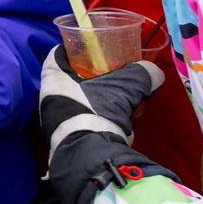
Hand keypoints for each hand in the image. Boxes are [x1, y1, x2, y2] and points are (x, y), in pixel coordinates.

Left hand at [38, 46, 168, 203]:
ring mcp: (55, 120)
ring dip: (103, 99)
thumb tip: (154, 72)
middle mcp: (48, 97)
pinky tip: (123, 122)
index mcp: (53, 77)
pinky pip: (86, 120)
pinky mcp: (67, 139)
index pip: (59, 53)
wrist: (91, 155)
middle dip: (95, 77)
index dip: (75, 48)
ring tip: (126, 101)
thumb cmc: (100, 110)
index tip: (93, 48)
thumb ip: (142, 73)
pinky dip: (103, 118)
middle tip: (115, 75)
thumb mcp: (127, 86)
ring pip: (81, 100)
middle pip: (71, 78)